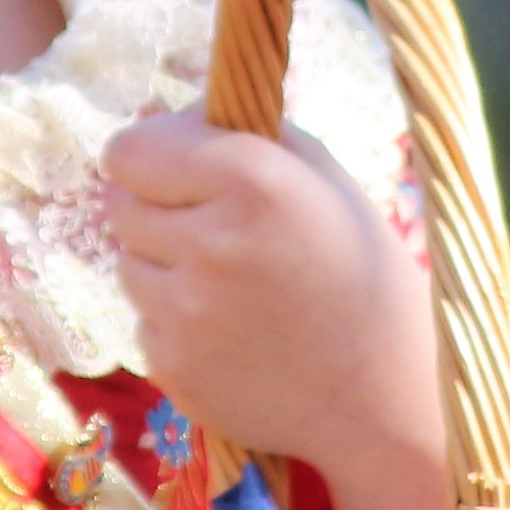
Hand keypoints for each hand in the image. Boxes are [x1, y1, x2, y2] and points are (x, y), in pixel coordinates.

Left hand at [103, 110, 451, 509]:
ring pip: (129, 264)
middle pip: (121, 205)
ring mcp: (187, 313)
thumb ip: (238, 133)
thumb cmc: (360, 271)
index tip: (171, 168)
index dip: (148, 155)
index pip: (129, 150)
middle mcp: (213, 243)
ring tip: (234, 286)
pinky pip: (145, 322)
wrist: (387, 394)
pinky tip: (235, 333)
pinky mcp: (173, 367)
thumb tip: (151, 114)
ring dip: (165, 266)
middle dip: (156, 208)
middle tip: (214, 229)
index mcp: (254, 181)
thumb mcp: (321, 179)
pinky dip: (176, 322)